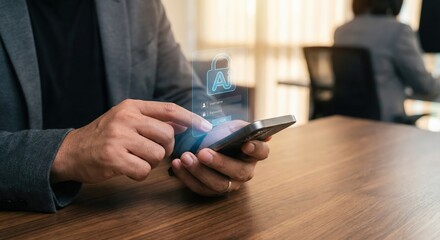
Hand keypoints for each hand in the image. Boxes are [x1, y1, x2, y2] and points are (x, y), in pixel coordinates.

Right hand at [51, 99, 211, 183]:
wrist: (70, 151)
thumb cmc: (104, 136)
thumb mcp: (126, 119)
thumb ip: (152, 119)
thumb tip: (185, 124)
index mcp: (132, 106)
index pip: (169, 110)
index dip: (191, 119)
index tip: (206, 127)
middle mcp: (126, 118)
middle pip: (168, 135)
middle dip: (165, 148)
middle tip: (151, 151)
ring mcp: (118, 138)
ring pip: (157, 154)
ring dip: (150, 162)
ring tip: (134, 158)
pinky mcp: (113, 158)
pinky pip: (143, 170)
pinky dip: (139, 174)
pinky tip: (126, 168)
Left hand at [170, 121, 269, 195]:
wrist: (206, 144)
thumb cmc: (222, 135)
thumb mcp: (231, 126)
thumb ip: (239, 127)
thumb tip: (252, 128)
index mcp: (254, 153)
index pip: (262, 152)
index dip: (256, 149)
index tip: (245, 143)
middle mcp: (245, 171)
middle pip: (237, 171)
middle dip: (219, 162)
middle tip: (202, 152)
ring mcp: (229, 184)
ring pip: (218, 184)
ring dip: (199, 171)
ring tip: (185, 157)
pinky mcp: (212, 191)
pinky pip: (200, 188)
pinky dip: (186, 177)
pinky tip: (177, 164)